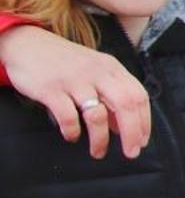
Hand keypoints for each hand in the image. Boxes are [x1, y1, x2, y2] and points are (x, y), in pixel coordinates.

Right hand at [0, 25, 150, 157]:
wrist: (27, 44)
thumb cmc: (65, 63)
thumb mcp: (95, 72)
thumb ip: (111, 95)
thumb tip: (123, 127)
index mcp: (112, 68)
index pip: (138, 95)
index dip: (144, 121)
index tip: (142, 141)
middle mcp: (97, 72)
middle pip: (126, 105)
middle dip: (132, 133)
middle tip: (131, 153)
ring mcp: (74, 80)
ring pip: (97, 114)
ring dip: (100, 139)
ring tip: (98, 152)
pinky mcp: (51, 89)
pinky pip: (68, 116)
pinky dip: (73, 131)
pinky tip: (72, 136)